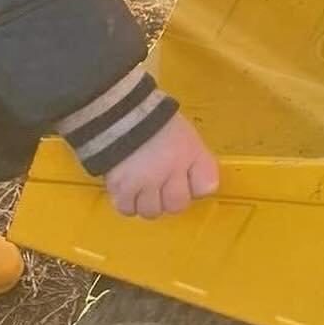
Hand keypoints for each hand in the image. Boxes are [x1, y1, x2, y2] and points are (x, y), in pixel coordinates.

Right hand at [103, 111, 219, 218]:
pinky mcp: (120, 185)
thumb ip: (198, 161)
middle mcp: (169, 171)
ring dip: (147, 203)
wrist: (117, 112)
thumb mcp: (186, 135)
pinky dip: (127, 203)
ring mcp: (144, 181)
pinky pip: (127, 208)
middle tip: (161, 186)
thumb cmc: (154, 121)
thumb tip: (203, 187)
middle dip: (170, 199)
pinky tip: (128, 189)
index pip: (205, 188)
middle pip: (177, 206)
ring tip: (142, 187)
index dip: (195, 186)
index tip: (186, 180)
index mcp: (189, 154)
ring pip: (151, 211)